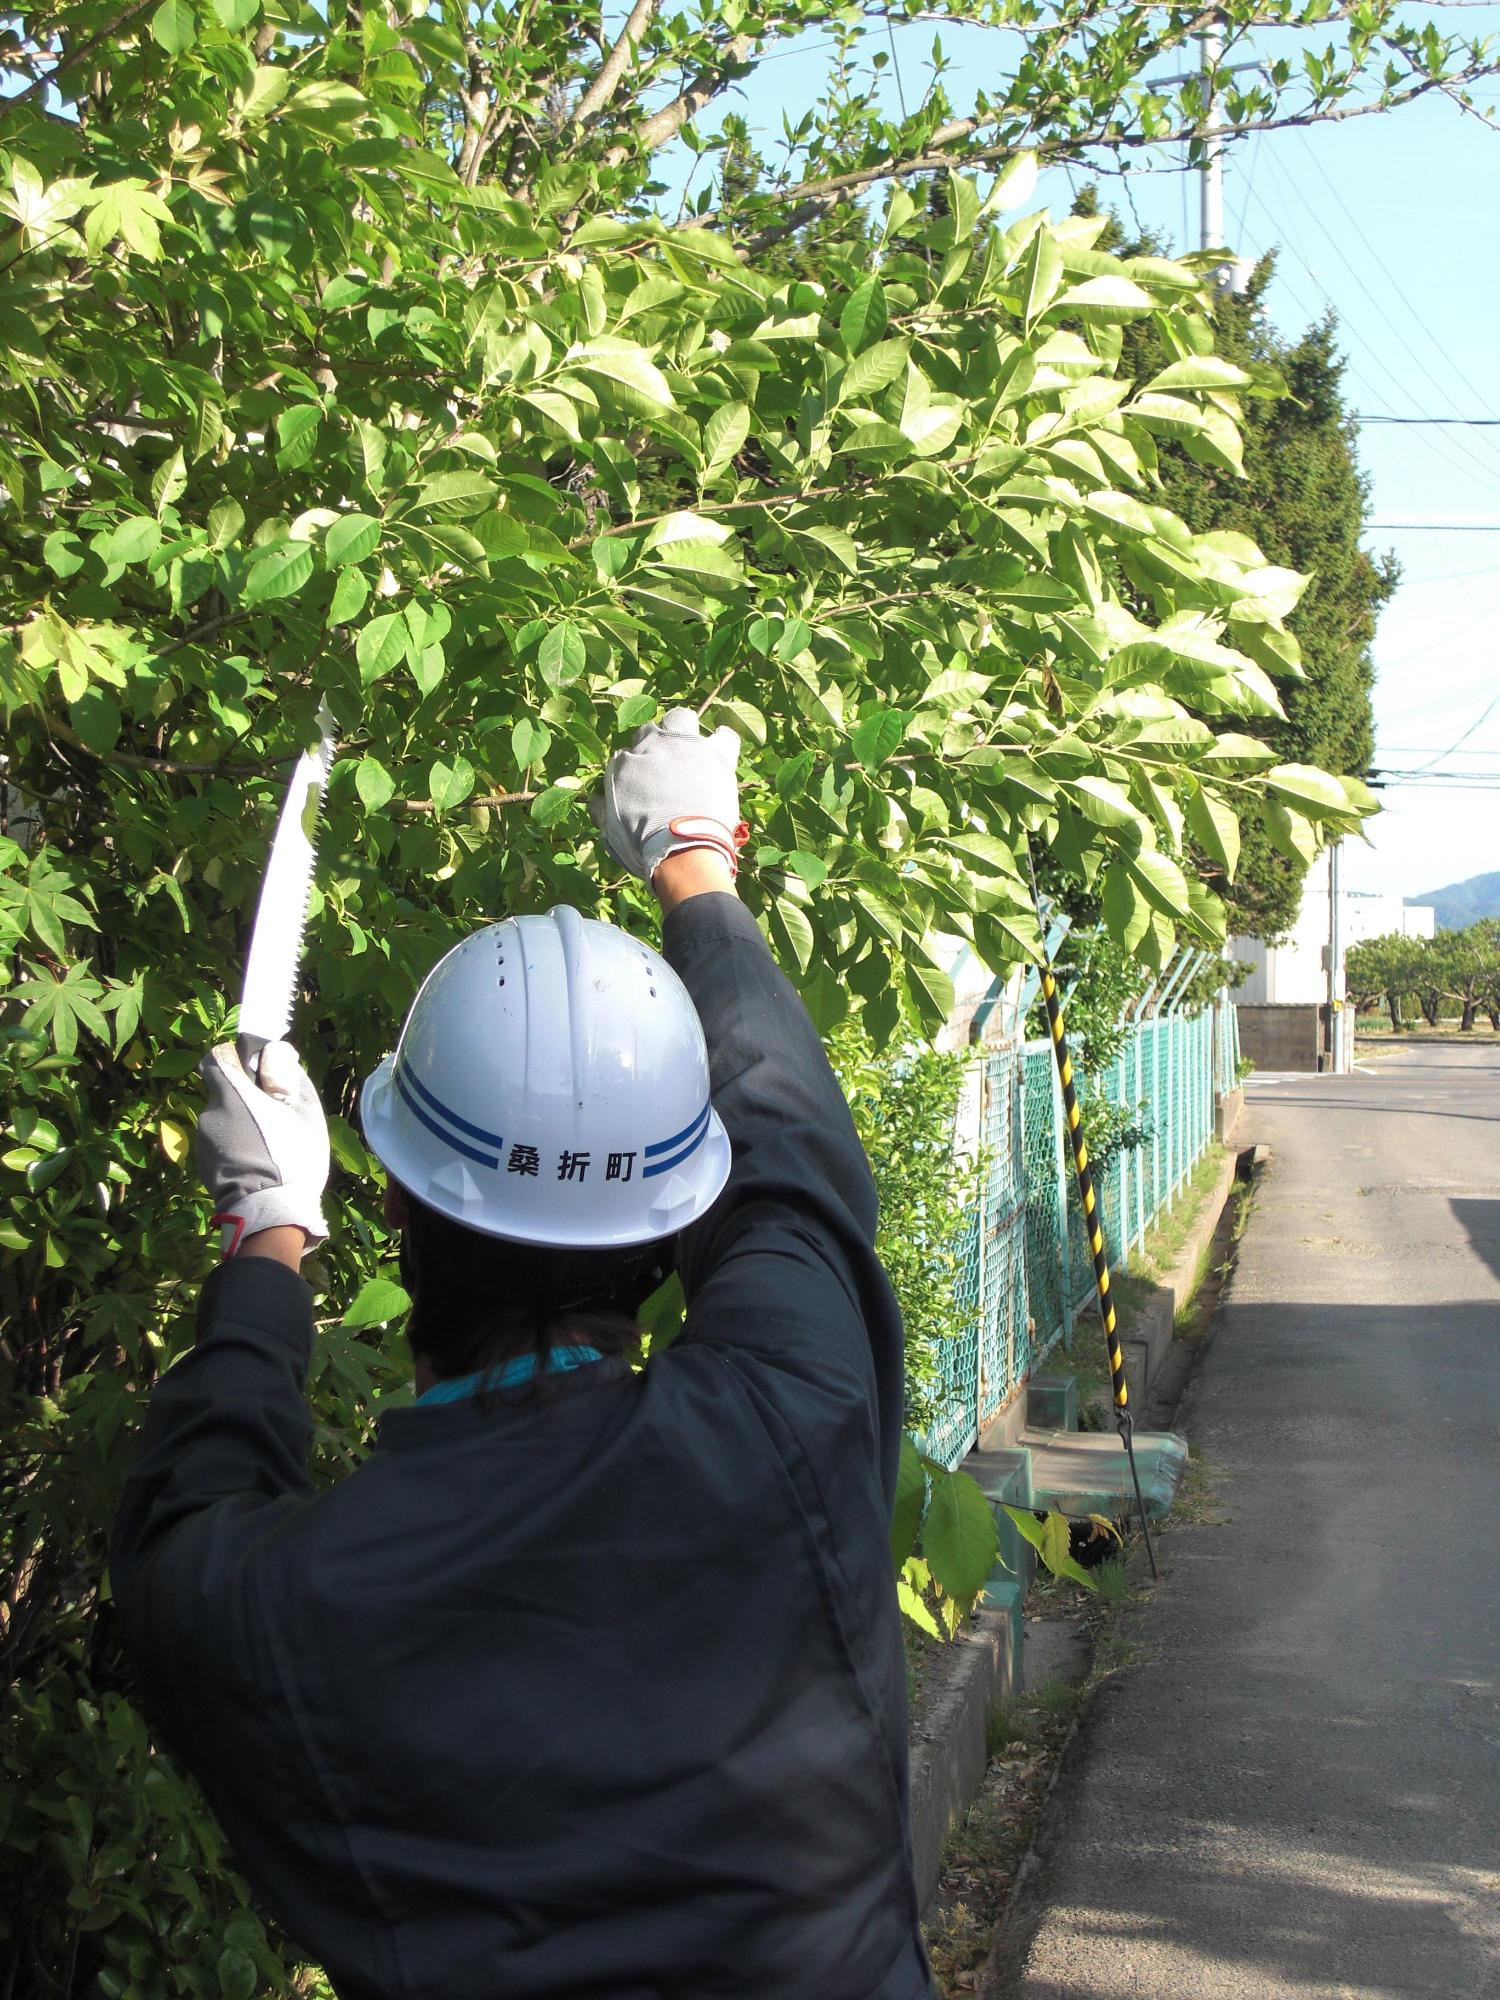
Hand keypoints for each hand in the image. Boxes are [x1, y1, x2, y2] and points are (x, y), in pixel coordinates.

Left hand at [197, 1041, 328, 1259]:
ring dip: (242, 1126)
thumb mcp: (302, 1110)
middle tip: (276, 1117)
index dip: (234, 1059)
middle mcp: (209, 1113)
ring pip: (224, 1121)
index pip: (216, 1057)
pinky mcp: (204, 1166)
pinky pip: (221, 1145)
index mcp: (231, 1093)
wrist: (270, 1212)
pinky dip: (236, 1149)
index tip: (256, 1072)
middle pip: (225, 1094)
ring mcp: (203, 1142)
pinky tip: (258, 1166)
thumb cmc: (291, 1155)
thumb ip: (285, 1075)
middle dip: (246, 1099)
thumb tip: (273, 1051)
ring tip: (270, 1148)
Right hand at [596, 707, 745, 882]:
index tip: (638, 785)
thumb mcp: (611, 830)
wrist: (682, 848)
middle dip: (652, 743)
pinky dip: (720, 740)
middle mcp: (655, 746)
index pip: (624, 755)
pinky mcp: (718, 756)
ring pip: (681, 719)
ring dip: (681, 731)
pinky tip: (718, 748)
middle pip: (650, 730)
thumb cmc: (643, 843)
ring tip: (688, 752)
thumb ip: (603, 809)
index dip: (632, 769)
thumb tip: (598, 801)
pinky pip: (724, 737)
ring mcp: (688, 746)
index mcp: (626, 762)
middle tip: (660, 765)